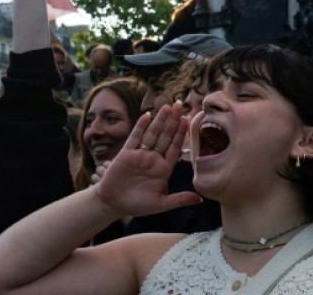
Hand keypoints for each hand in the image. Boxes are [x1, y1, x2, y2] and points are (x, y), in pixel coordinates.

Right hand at [94, 103, 200, 217]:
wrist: (113, 204)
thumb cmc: (137, 206)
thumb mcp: (160, 204)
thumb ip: (179, 200)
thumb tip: (199, 199)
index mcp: (163, 169)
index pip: (174, 148)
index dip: (181, 134)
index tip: (188, 121)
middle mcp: (153, 159)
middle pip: (165, 137)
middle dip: (173, 121)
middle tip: (181, 106)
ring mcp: (140, 155)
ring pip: (152, 134)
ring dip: (160, 120)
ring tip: (168, 107)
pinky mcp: (126, 153)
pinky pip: (135, 137)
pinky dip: (140, 127)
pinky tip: (147, 116)